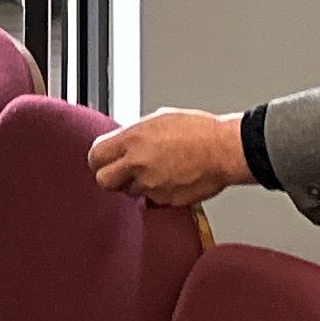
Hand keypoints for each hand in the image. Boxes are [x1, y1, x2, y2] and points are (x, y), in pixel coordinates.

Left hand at [86, 109, 247, 208]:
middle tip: (120, 171)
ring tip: (156, 170)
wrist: (223, 150)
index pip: (96, 155)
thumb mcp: (159, 119)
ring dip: (137, 184)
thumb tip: (123, 143)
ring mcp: (152, 185)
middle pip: (104, 181)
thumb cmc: (197, 130)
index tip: (101, 159)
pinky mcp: (166, 201)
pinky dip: (157, 192)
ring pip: (130, 192)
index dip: (97, 159)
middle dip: (110, 176)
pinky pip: (153, 200)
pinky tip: (171, 178)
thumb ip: (135, 134)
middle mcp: (138, 164)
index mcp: (134, 139)